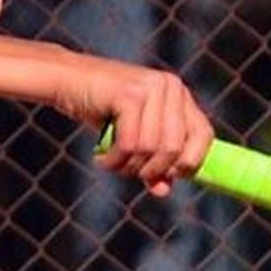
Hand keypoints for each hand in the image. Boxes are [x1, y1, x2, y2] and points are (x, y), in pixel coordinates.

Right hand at [58, 56, 213, 197]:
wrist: (66, 80)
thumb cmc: (101, 108)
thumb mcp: (133, 136)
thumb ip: (152, 161)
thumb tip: (164, 191)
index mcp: (178, 94)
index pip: (204, 135)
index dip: (190, 163)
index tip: (167, 176)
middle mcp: (170, 87)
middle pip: (174, 148)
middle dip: (150, 170)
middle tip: (128, 171)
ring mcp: (151, 88)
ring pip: (151, 149)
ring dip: (128, 166)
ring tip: (111, 163)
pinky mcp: (129, 94)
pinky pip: (130, 143)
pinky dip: (114, 159)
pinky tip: (101, 158)